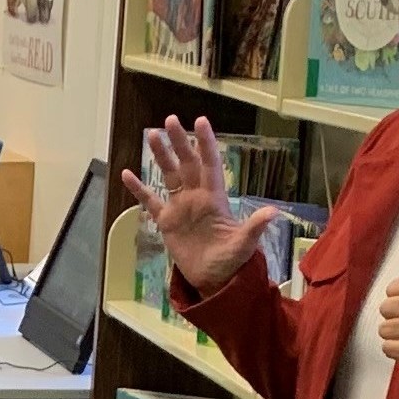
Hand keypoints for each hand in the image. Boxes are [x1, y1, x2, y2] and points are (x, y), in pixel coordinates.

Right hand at [122, 115, 281, 297]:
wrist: (214, 278)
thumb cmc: (232, 260)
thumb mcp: (245, 244)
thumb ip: (254, 226)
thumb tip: (272, 212)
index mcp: (214, 198)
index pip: (209, 164)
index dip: (205, 143)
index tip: (200, 121)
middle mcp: (196, 197)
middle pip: (186, 163)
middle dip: (179, 142)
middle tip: (170, 120)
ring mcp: (180, 207)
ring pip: (169, 175)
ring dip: (161, 156)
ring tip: (151, 135)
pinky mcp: (166, 222)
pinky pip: (150, 201)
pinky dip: (138, 188)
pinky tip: (127, 173)